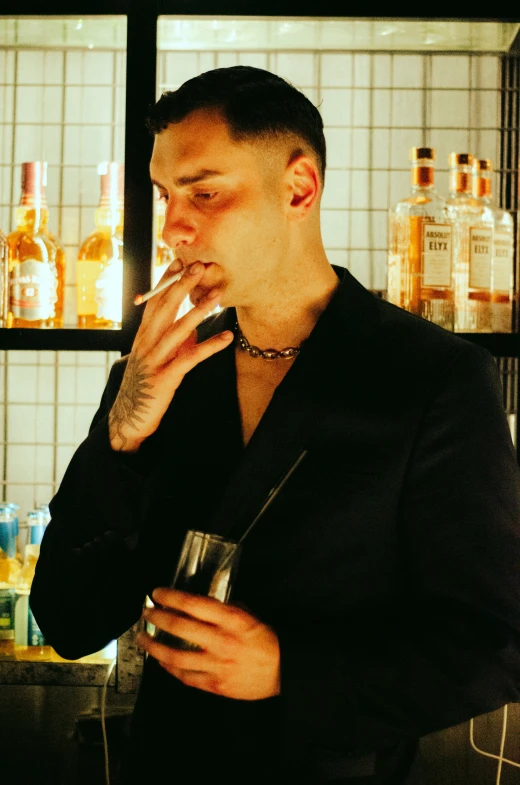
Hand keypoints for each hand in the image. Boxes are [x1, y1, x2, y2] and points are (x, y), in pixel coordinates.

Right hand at [109, 261, 232, 451]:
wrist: (130, 417)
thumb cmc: (147, 384)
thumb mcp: (158, 356)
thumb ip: (174, 339)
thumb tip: (195, 324)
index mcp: (143, 334)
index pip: (154, 301)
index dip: (166, 280)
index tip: (179, 260)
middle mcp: (145, 342)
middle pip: (165, 308)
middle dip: (183, 285)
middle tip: (200, 266)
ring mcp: (154, 360)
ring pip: (178, 329)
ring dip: (198, 310)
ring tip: (217, 294)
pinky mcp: (165, 377)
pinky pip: (191, 358)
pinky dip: (211, 346)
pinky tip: (228, 337)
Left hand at [137, 588, 280, 700]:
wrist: (284, 671)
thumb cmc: (267, 641)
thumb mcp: (250, 616)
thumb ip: (226, 609)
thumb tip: (202, 605)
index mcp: (232, 620)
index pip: (195, 604)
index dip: (172, 597)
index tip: (157, 593)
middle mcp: (222, 641)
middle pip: (180, 627)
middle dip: (158, 617)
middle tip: (146, 612)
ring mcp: (217, 665)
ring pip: (176, 656)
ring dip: (155, 646)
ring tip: (143, 638)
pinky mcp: (215, 685)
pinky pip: (186, 677)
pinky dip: (169, 669)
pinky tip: (160, 661)